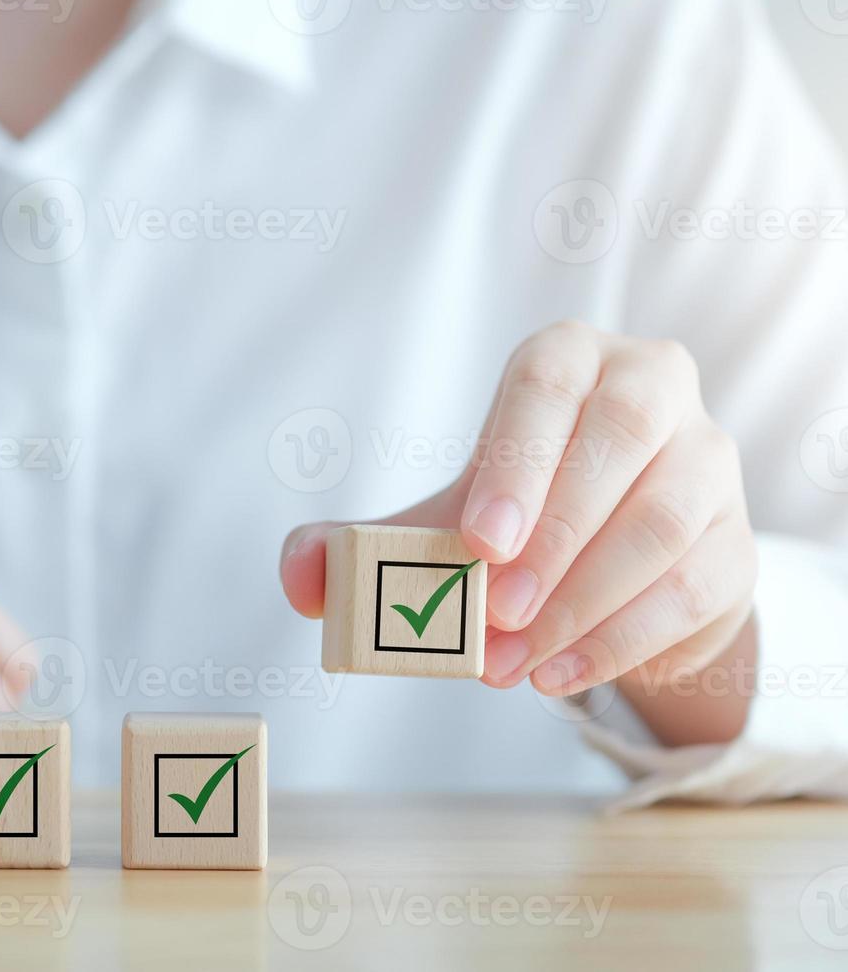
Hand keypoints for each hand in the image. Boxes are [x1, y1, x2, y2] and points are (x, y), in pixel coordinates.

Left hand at [282, 322, 757, 715]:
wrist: (602, 570)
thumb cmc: (511, 520)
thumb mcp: (434, 524)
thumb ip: (357, 543)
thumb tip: (302, 575)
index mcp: (569, 361)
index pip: (548, 382)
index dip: (516, 458)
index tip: (479, 541)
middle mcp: (653, 388)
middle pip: (623, 436)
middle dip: (556, 532)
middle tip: (495, 612)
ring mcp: (708, 462)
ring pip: (665, 517)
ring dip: (583, 600)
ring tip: (510, 664)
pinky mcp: (734, 542)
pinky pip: (694, 584)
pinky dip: (623, 639)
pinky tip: (558, 675)